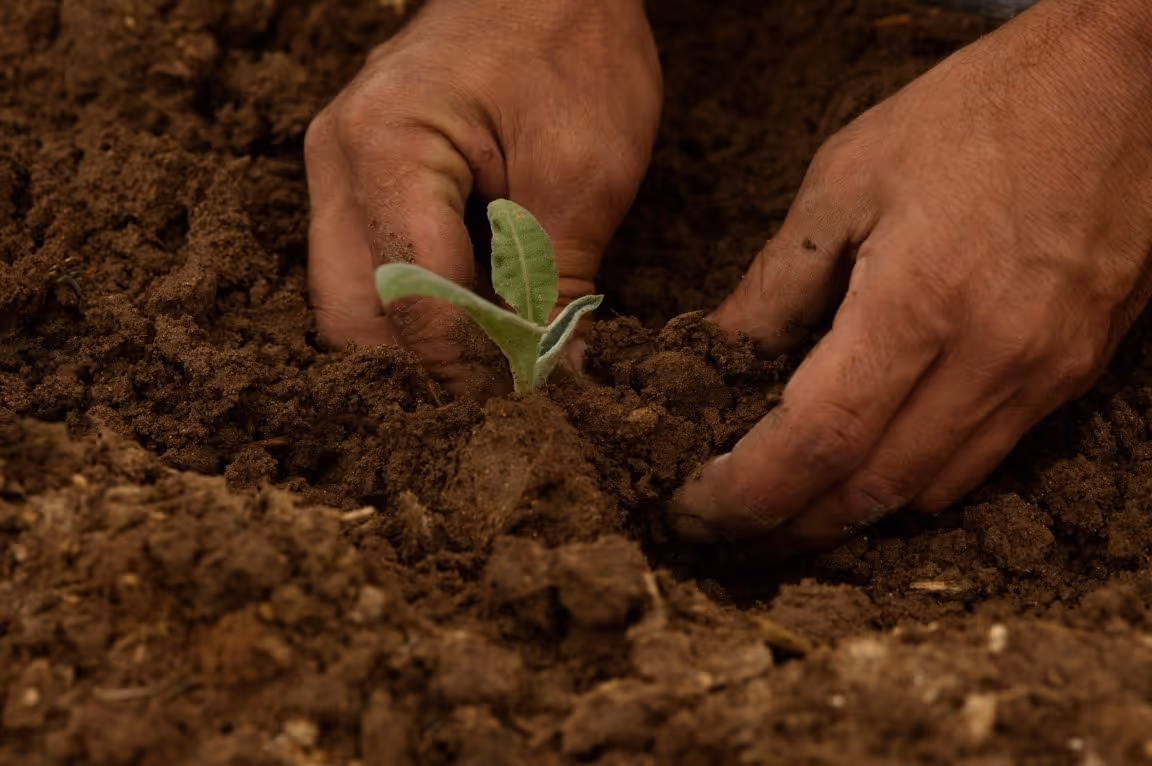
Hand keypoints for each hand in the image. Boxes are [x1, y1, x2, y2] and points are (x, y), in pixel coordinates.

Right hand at [305, 0, 660, 391]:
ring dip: (422, 342)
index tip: (526, 406)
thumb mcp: (585, 175)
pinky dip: (422, 306)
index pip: (412, 302)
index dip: (470, 369)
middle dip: (425, 370)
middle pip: (352, 316)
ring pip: (354, 301)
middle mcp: (338, 161)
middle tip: (502, 397)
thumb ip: (556, 287)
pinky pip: (370, 267)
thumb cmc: (572, 49)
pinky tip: (481, 314)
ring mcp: (338, 168)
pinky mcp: (360, 177)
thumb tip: (551, 379)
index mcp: (386, 149)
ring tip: (497, 358)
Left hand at [672, 0, 1151, 553]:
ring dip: (847, 519)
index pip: (816, 441)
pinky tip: (866, 471)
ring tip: (781, 512)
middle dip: (786, 529)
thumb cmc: (973, 115)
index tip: (692, 510)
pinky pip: (982, 463)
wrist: (1123, 85)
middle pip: (869, 491)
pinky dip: (911, 485)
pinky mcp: (1073, 376)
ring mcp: (1043, 375)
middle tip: (723, 535)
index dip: (746, 493)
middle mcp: (989, 358)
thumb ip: (776, 284)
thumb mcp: (845, 181)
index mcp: (917, 302)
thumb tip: (714, 354)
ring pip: (928, 494)